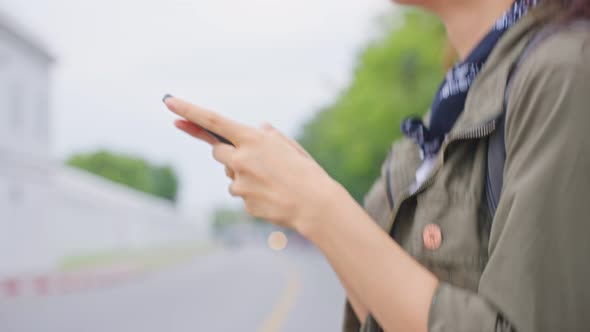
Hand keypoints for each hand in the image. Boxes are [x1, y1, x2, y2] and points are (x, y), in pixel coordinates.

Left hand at [164, 96, 347, 232]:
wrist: (316, 206)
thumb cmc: (306, 171)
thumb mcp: (289, 146)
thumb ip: (268, 136)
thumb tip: (257, 129)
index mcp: (253, 139)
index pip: (213, 121)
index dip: (188, 110)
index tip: (168, 101)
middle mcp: (241, 160)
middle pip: (217, 151)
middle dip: (228, 152)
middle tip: (248, 158)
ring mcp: (239, 183)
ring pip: (230, 174)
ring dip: (244, 174)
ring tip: (272, 181)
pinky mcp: (243, 202)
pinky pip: (241, 193)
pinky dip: (253, 192)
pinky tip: (273, 195)